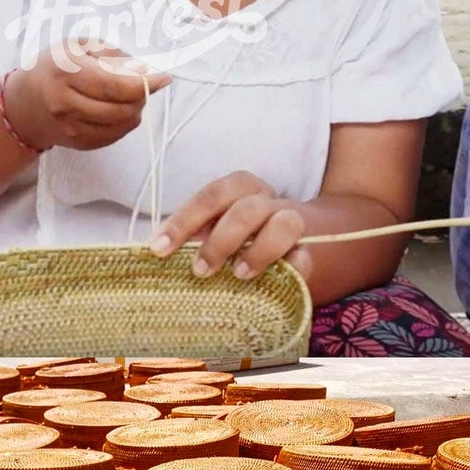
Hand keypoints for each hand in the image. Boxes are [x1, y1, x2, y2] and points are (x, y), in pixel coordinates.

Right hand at [10, 39, 170, 151]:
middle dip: (141, 97)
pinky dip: (124, 123)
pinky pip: (113, 137)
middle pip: (121, 109)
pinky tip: (117, 109)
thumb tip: (144, 70)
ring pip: (121, 125)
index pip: (114, 85)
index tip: (163, 77)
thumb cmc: (54, 67)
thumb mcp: (78, 46)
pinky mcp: (77, 143)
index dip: (144, 83)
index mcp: (65, 73)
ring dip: (135, 110)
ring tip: (129, 96)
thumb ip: (112, 55)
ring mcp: (70, 128)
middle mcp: (64, 104)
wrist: (24, 103)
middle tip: (143, 85)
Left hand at [150, 171, 312, 280]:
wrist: (302, 239)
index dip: (184, 220)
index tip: (159, 248)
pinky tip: (278, 279)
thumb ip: (195, 235)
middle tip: (200, 271)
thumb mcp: (215, 228)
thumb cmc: (241, 237)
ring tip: (238, 275)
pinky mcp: (311, 251)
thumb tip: (158, 251)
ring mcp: (293, 224)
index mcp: (240, 190)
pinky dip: (295, 267)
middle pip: (246, 208)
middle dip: (219, 240)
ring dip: (258, 250)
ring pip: (285, 223)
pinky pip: (306, 256)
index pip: (211, 196)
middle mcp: (267, 201)